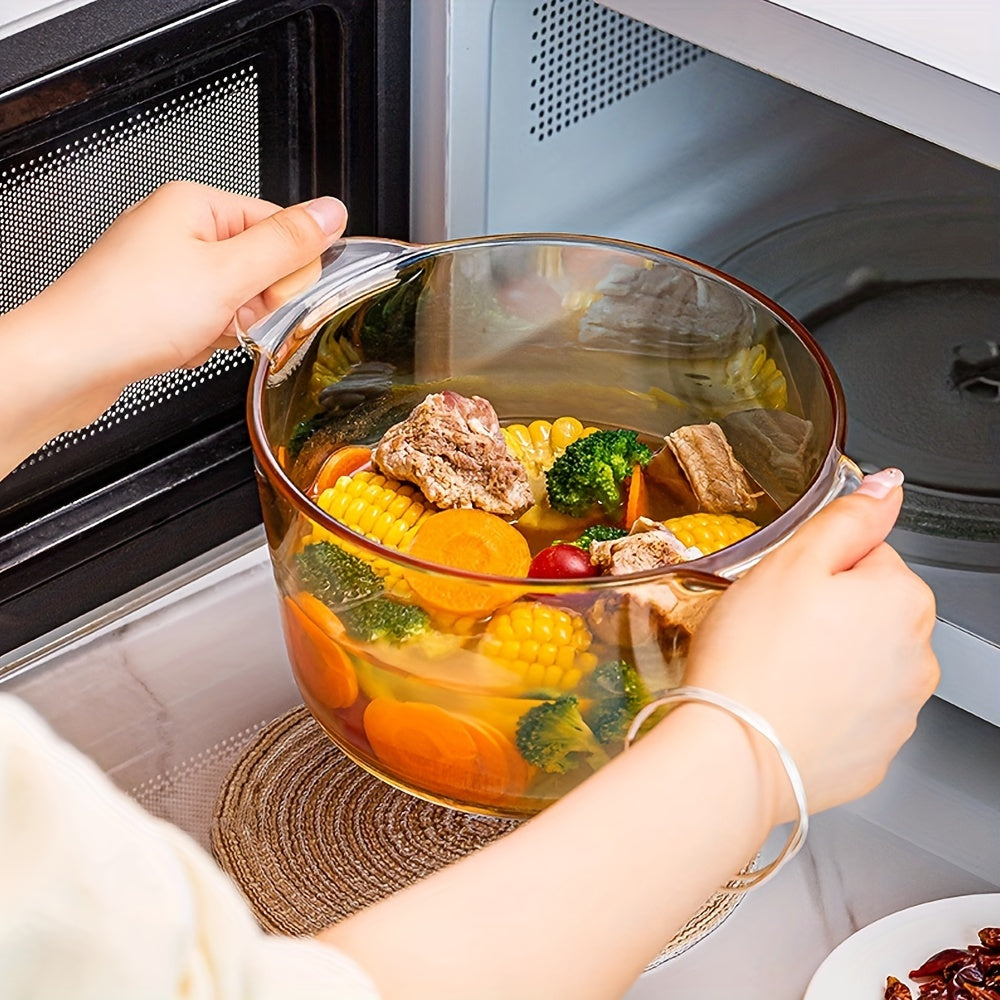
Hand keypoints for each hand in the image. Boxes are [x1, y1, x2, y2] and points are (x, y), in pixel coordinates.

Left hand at [0, 182, 346, 470]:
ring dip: (229, 327)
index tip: (275, 296)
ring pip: (235, 300)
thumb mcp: (228, 275)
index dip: (288, 270)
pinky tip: (182, 345)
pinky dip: (204, 340)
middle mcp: (179, 230)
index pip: (279, 225)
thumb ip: (288, 244)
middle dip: (254, 304)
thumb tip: (332, 213)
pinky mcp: (157, 304)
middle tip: (230, 316)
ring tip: (197, 333)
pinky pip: (207, 321)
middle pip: (259, 266)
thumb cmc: (129, 313)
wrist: (68, 363)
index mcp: (196, 204)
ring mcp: (165, 269)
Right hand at [684, 467, 938, 822]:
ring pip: (860, 661)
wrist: (735, 754)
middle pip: (868, 610)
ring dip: (827, 659)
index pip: (868, 556)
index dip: (818, 566)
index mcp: (903, 600)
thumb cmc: (755, 658)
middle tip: (774, 628)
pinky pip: (850, 711)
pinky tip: (785, 704)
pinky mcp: (876, 753)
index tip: (786, 588)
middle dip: (827, 612)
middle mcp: (919, 657)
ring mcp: (900, 712)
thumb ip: (849, 517)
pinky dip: (823, 705)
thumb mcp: (793, 562)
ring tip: (776, 669)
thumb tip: (889, 486)